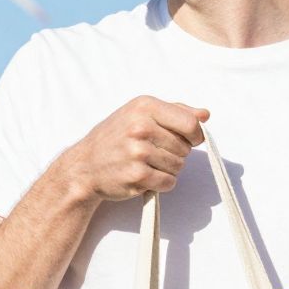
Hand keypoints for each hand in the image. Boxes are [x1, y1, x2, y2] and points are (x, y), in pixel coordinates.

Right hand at [58, 97, 209, 203]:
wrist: (84, 166)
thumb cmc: (114, 138)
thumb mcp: (139, 114)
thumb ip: (174, 111)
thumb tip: (205, 115)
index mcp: (144, 106)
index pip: (190, 122)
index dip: (196, 135)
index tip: (190, 140)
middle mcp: (140, 127)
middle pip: (185, 147)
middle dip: (176, 153)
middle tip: (154, 153)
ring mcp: (138, 152)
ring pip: (178, 166)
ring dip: (168, 169)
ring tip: (147, 164)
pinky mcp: (137, 175)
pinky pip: (168, 182)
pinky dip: (161, 183)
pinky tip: (145, 176)